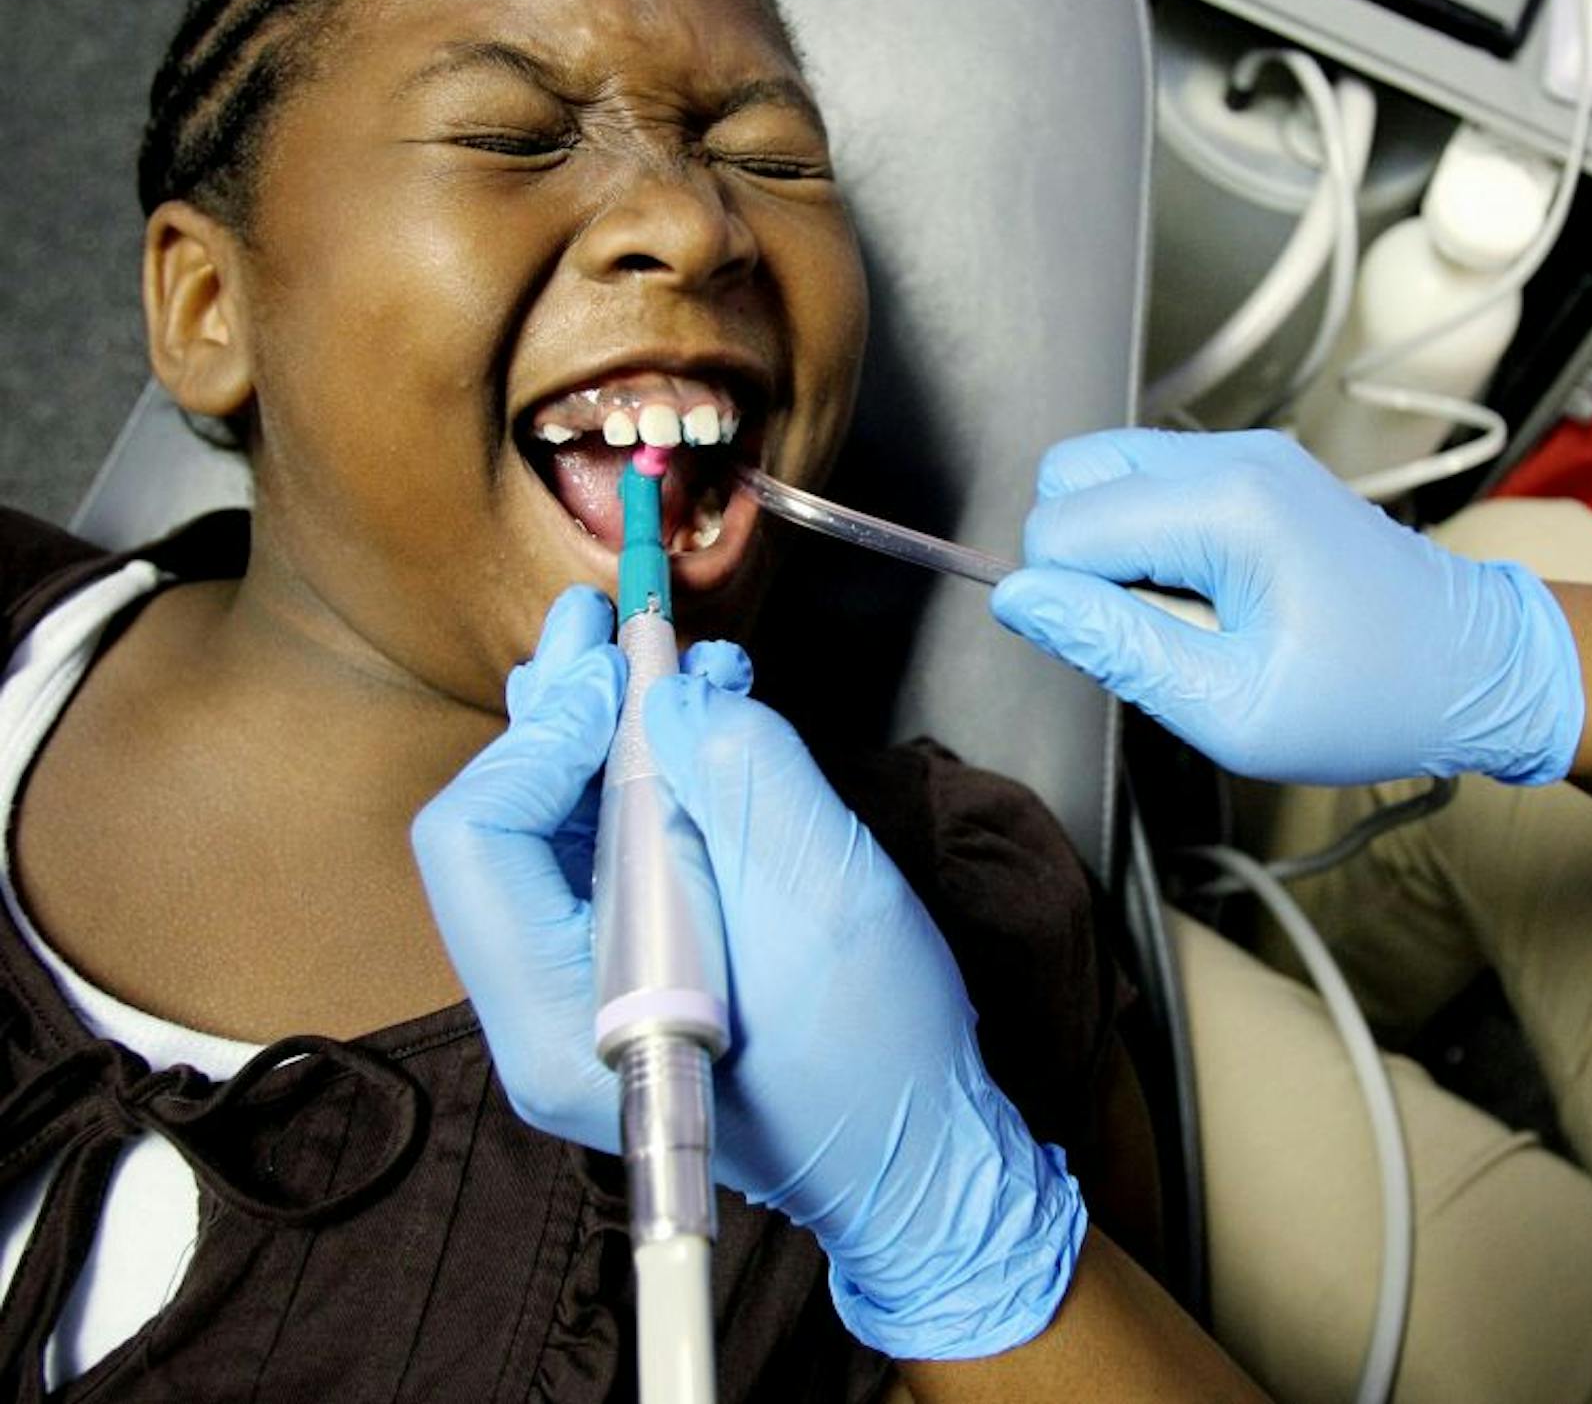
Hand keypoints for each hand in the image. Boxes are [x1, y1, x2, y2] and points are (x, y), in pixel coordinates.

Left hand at [411, 588, 1084, 1360]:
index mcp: (562, 1024)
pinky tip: (683, 727)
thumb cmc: (881, 1059)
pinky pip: (601, 862)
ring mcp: (583, 999)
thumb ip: (743, 778)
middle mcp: (545, 1016)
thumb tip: (671, 695)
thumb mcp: (827, 898)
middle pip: (502, 828)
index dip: (544, 734)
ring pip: (549, 836)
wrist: (922, 1160)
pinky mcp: (630, 978)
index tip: (620, 673)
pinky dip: (636, 782)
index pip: (481, 842)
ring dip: (598, 735)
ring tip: (640, 654)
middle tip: (600, 620)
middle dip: (559, 712)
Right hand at [990, 428, 1583, 785]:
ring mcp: (1249, 454)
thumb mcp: (1230, 707)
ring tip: (1196, 618)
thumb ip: (1114, 646)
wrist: (1478, 670)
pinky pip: (1155, 486)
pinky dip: (1157, 542)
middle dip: (1084, 562)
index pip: (1061, 526)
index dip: (1071, 603)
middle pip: (1070, 477)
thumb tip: (1021, 601)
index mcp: (1228, 507)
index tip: (1133, 653)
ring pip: (1106, 475)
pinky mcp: (1258, 468)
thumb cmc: (1373, 699)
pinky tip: (1216, 598)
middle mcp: (1234, 457)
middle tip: (1162, 634)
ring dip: (1120, 552)